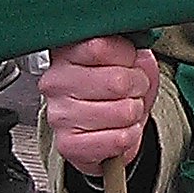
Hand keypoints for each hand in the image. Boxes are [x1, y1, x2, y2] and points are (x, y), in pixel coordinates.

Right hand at [41, 36, 159, 176]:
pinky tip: (118, 130)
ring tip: (124, 110)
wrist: (105, 130)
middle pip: (118, 82)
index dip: (129, 57)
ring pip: (124, 112)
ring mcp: (59, 115)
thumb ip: (132, 50)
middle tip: (131, 91)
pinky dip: (130, 136)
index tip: (128, 63)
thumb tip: (138, 58)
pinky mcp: (68, 145)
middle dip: (138, 87)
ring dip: (135, 113)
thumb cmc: (115, 90)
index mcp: (66, 53)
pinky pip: (120, 139)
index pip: (102, 47)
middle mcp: (56, 82)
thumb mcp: (129, 59)